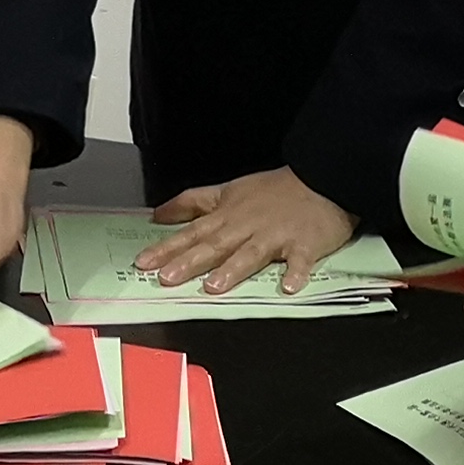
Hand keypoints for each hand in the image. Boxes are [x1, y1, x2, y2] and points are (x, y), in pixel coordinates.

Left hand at [142, 167, 356, 296]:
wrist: (319, 177)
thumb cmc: (274, 189)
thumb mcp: (228, 190)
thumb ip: (193, 203)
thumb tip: (158, 215)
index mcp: (228, 216)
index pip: (192, 233)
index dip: (167, 248)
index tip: (144, 262)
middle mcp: (246, 227)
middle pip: (214, 245)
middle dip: (189, 262)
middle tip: (167, 278)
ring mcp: (275, 236)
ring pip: (251, 253)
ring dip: (233, 269)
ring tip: (214, 286)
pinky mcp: (305, 245)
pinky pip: (301, 261)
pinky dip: (296, 273)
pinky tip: (288, 287)